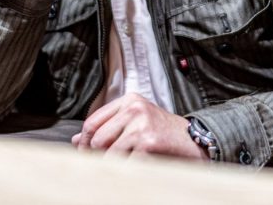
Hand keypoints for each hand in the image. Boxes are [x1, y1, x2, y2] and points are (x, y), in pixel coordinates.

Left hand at [71, 93, 206, 159]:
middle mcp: (134, 109)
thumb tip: (77, 140)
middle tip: (103, 164)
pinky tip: (137, 167)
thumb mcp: (136, 122)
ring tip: (124, 164)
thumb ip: (108, 127)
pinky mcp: (148, 143)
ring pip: (108, 154)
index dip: (85, 142)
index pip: (92, 121)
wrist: (195, 140)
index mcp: (129, 100)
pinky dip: (127, 171)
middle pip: (96, 139)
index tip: (86, 153)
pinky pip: (124, 164)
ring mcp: (141, 125)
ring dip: (112, 165)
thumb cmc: (163, 132)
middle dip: (96, 156)